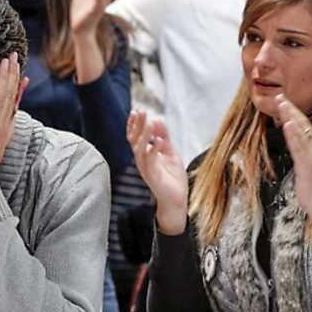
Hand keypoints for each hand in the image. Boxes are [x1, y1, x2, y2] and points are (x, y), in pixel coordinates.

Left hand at [0, 53, 26, 191]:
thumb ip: (1, 126)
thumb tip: (7, 113)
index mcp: (4, 127)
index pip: (12, 99)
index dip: (15, 80)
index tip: (17, 64)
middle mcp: (1, 125)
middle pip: (9, 95)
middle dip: (12, 73)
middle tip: (14, 53)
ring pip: (1, 98)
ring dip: (4, 77)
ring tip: (7, 59)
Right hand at [126, 110, 186, 233]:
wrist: (176, 200)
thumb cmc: (172, 178)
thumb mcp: (170, 152)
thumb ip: (163, 137)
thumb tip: (158, 119)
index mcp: (144, 154)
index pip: (135, 136)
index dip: (134, 124)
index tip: (136, 111)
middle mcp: (142, 160)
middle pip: (134, 139)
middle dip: (137, 125)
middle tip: (141, 111)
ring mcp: (146, 168)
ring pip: (139, 149)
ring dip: (144, 135)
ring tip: (150, 122)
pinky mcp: (152, 176)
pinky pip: (150, 161)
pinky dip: (154, 150)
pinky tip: (158, 141)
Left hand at [275, 95, 311, 239]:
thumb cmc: (311, 186)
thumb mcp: (304, 165)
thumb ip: (300, 152)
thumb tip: (292, 142)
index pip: (303, 126)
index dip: (293, 112)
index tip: (283, 100)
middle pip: (302, 124)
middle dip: (290, 109)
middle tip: (280, 96)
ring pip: (300, 132)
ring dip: (290, 117)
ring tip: (282, 104)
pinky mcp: (307, 164)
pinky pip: (299, 147)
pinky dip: (293, 135)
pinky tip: (287, 125)